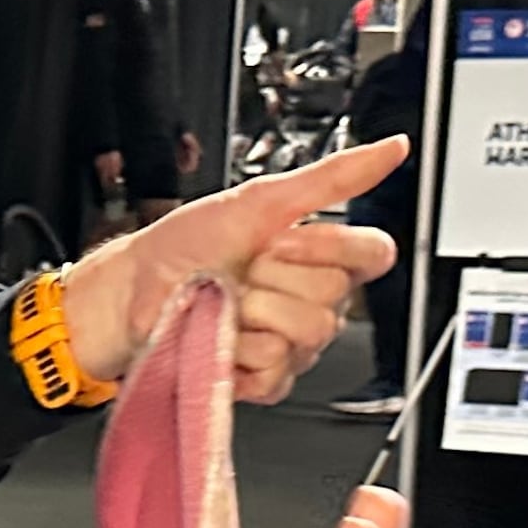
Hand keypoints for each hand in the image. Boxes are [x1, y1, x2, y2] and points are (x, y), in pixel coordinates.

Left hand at [62, 138, 408, 403]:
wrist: (134, 290)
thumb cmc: (188, 243)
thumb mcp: (261, 198)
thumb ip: (333, 177)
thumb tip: (393, 148)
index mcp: (321, 256)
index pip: (373, 254)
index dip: (326, 247)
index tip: (279, 239)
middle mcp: (315, 301)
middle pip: (334, 297)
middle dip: (274, 277)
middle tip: (243, 270)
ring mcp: (294, 345)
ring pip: (305, 334)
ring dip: (253, 313)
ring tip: (227, 303)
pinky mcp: (269, 379)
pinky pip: (277, 370)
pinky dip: (237, 351)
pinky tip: (221, 336)